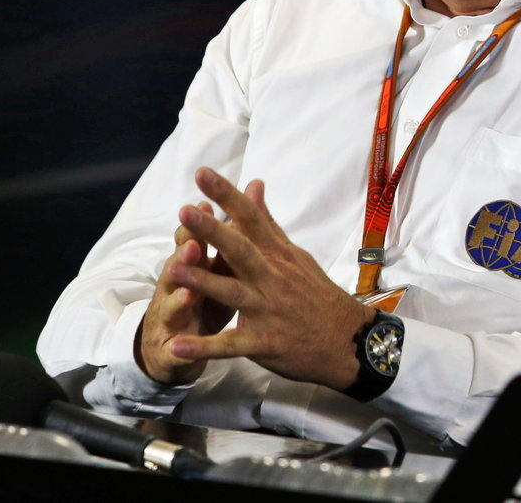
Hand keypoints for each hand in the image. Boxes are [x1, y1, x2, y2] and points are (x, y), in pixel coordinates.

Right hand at [136, 201, 232, 384]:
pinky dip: (183, 348)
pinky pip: (177, 348)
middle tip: (193, 244)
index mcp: (193, 265)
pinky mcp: (171, 348)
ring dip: (178, 296)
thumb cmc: (204, 297)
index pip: (194, 240)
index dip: (199, 226)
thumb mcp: (220, 265)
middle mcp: (176, 286)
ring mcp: (171, 317)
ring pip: (172, 304)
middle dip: (186, 255)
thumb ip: (230, 232)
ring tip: (184, 291)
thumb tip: (251, 187)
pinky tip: (179, 348)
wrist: (172, 347)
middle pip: (180, 267)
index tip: (206, 206)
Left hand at [161, 167, 372, 390]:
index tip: (202, 173)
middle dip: (212, 231)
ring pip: (232, 293)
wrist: (348, 338)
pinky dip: (204, 346)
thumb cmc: (315, 294)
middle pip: (240, 250)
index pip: (250, 218)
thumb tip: (254, 184)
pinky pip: (231, 345)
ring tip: (173, 269)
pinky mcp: (263, 342)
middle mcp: (272, 278)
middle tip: (185, 210)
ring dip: (203, 282)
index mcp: (277, 255)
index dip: (226, 195)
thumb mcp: (294, 254)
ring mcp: (268, 310)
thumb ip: (267, 223)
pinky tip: (177, 346)